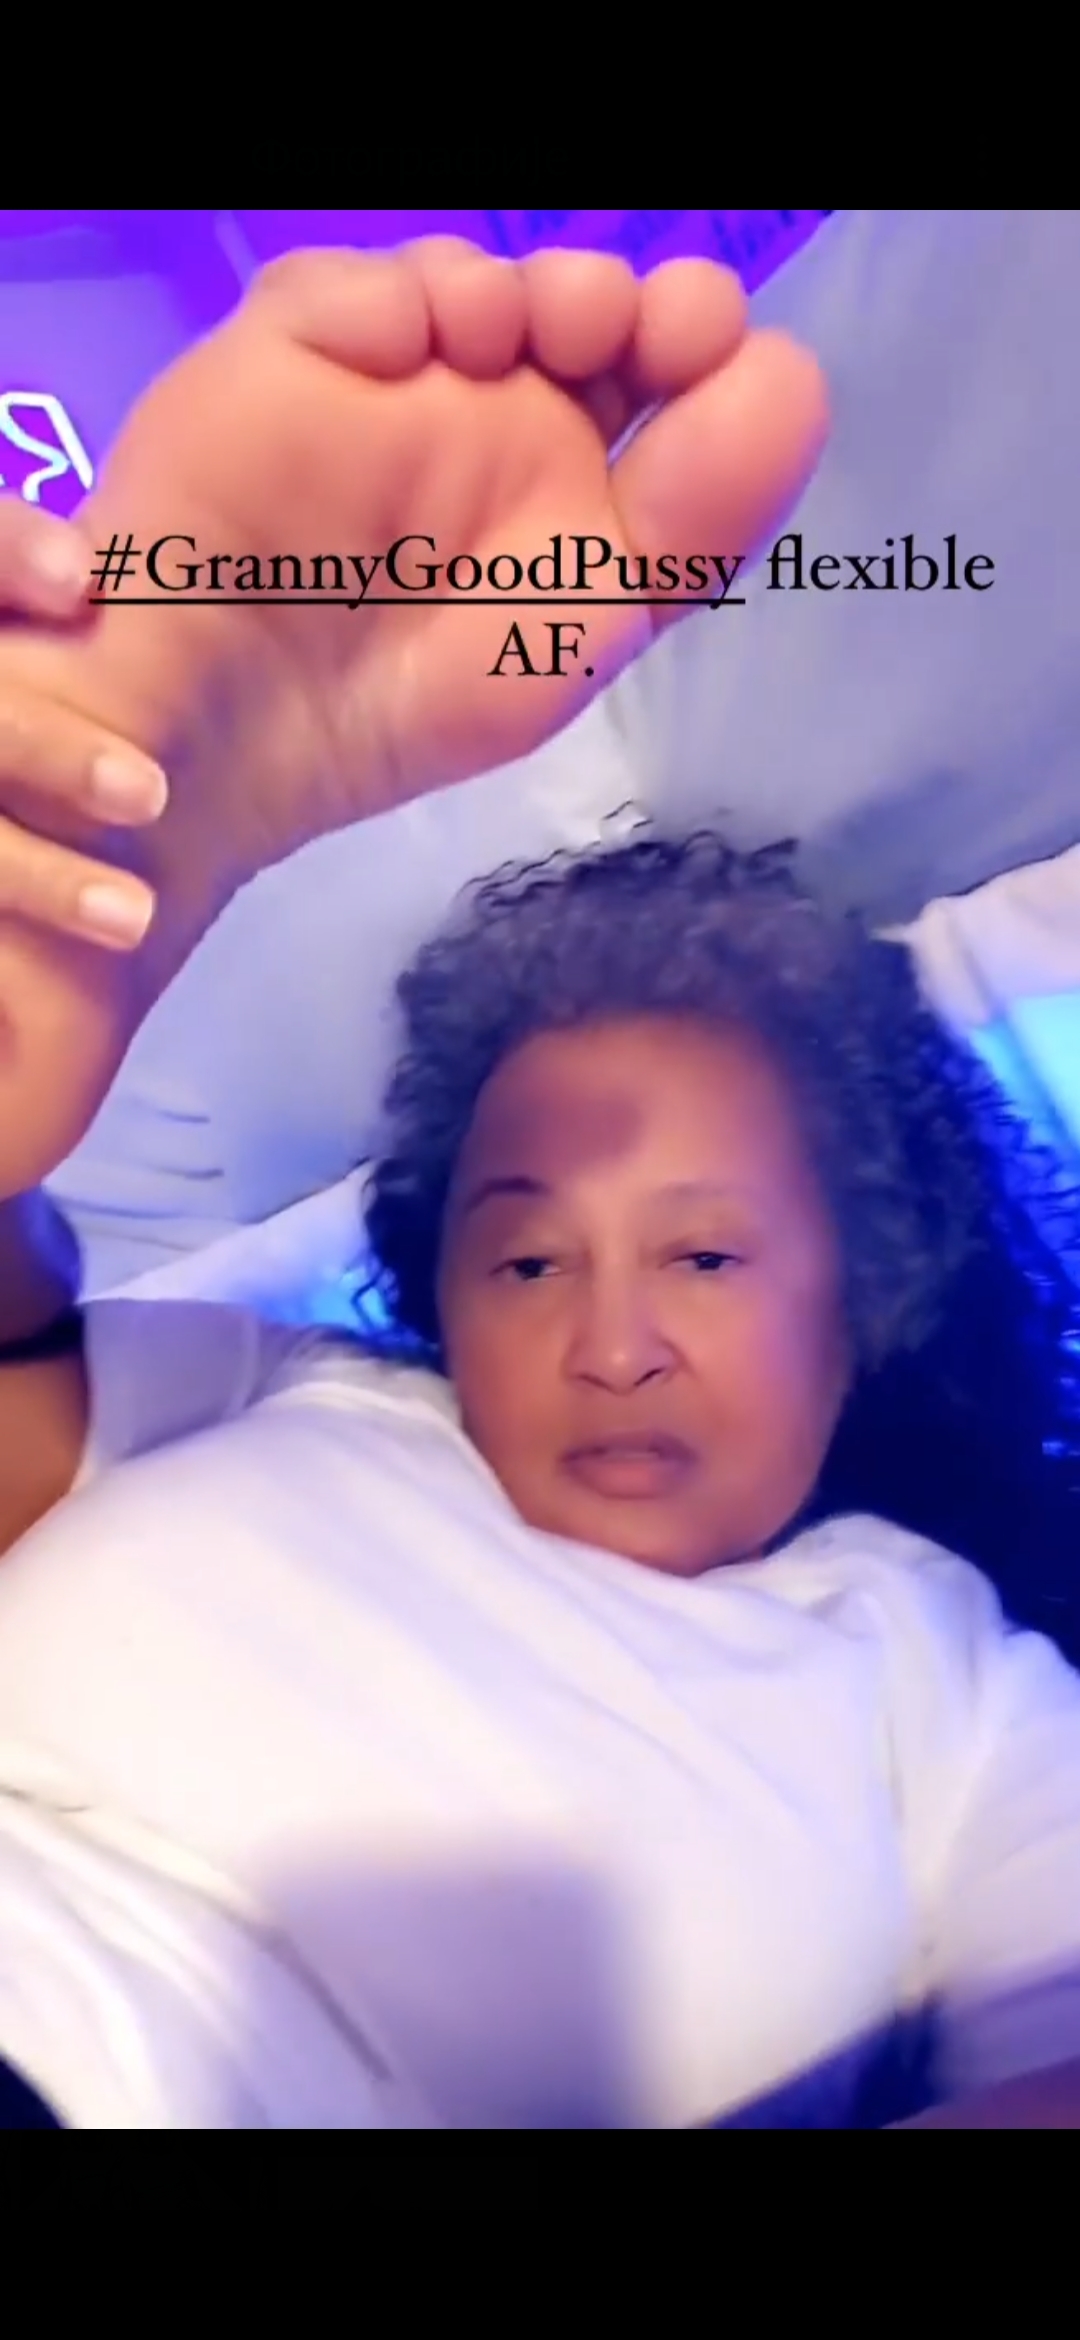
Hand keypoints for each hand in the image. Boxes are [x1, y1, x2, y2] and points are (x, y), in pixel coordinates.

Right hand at [0, 240, 828, 1195]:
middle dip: (630, 300)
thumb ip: (702, 516)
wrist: (237, 727)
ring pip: (480, 279)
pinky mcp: (297, 355)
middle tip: (620, 330)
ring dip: (517, 288)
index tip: (714, 354)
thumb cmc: (412, 701)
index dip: (709, 350)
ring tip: (504, 343)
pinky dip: (394, 295)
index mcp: (579, 499)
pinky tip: (399, 352)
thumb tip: (796, 374)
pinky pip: (354, 283)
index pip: (673, 393)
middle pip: (591, 309)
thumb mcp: (587, 632)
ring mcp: (397, 387)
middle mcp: (498, 430)